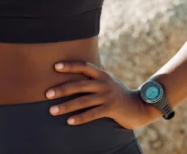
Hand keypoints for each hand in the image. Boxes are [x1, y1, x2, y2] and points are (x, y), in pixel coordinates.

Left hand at [45, 61, 159, 129]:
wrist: (140, 106)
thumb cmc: (118, 94)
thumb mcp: (107, 81)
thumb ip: (94, 78)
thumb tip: (74, 74)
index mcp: (102, 74)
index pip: (84, 66)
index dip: (70, 66)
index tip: (55, 67)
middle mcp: (104, 83)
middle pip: (79, 84)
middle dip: (62, 89)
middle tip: (47, 94)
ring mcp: (107, 96)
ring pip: (83, 101)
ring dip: (66, 106)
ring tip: (52, 111)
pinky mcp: (111, 109)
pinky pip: (92, 114)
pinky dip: (80, 118)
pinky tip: (69, 121)